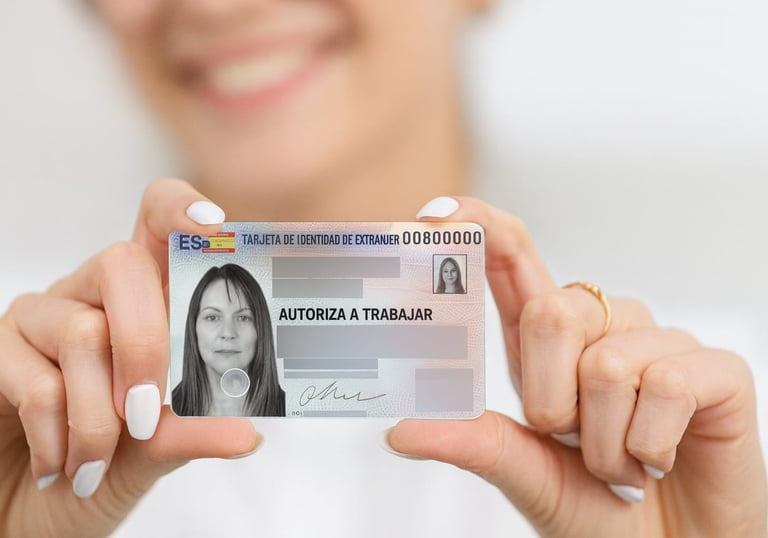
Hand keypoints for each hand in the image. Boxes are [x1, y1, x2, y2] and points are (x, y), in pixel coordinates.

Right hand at [0, 179, 260, 537]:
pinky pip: (36, 381)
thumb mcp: (158, 449)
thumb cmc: (105, 465)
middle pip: (123, 265)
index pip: (157, 224)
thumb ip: (195, 431)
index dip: (182, 210)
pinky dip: (60, 436)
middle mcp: (92, 296)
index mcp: (143, 302)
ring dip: (99, 416)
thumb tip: (249, 432)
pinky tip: (61, 465)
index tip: (216, 229)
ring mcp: (41, 318)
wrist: (36, 509)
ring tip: (98, 460)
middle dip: (146, 345)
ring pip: (82, 332)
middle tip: (147, 414)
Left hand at [387, 197, 766, 536]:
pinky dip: (649, 445)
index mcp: (546, 346)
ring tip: (621, 463)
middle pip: (553, 311)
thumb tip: (399, 430)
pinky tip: (660, 460)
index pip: (513, 261)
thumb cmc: (600, 511)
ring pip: (605, 361)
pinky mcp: (716, 370)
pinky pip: (664, 384)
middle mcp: (601, 330)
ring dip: (602, 442)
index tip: (436, 215)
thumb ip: (474, 445)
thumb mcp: (527, 475)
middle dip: (550, 400)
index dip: (480, 227)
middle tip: (573, 441)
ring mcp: (660, 345)